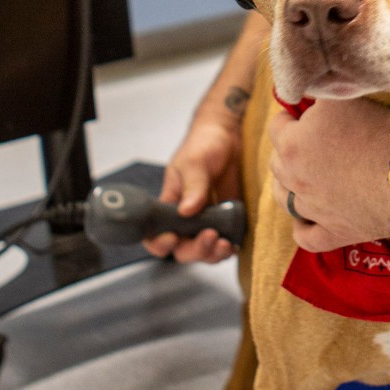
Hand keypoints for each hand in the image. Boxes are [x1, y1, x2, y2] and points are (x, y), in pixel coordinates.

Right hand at [144, 118, 241, 263]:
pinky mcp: (226, 219)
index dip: (160, 243)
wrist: (227, 136)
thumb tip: (186, 211)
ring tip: (225, 244)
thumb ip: (192, 186)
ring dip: (213, 253)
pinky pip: (224, 241)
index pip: (154, 233)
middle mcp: (185, 217)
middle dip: (195, 250)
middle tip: (210, 236)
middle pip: (182, 248)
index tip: (173, 239)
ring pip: (204, 250)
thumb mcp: (195, 161)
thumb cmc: (203, 144)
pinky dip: (228, 248)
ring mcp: (206, 220)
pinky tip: (234, 244)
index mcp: (169, 204)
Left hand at [268, 97, 389, 251]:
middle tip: (308, 141)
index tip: (301, 113)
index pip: (276, 127)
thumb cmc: (381, 125)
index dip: (289, 117)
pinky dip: (303, 227)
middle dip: (288, 150)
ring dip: (289, 186)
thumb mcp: (343, 96)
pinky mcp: (337, 233)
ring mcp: (315, 211)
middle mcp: (297, 180)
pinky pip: (306, 237)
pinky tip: (309, 218)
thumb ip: (318, 95)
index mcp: (293, 146)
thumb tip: (307, 93)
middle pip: (277, 164)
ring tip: (303, 176)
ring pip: (286, 201)